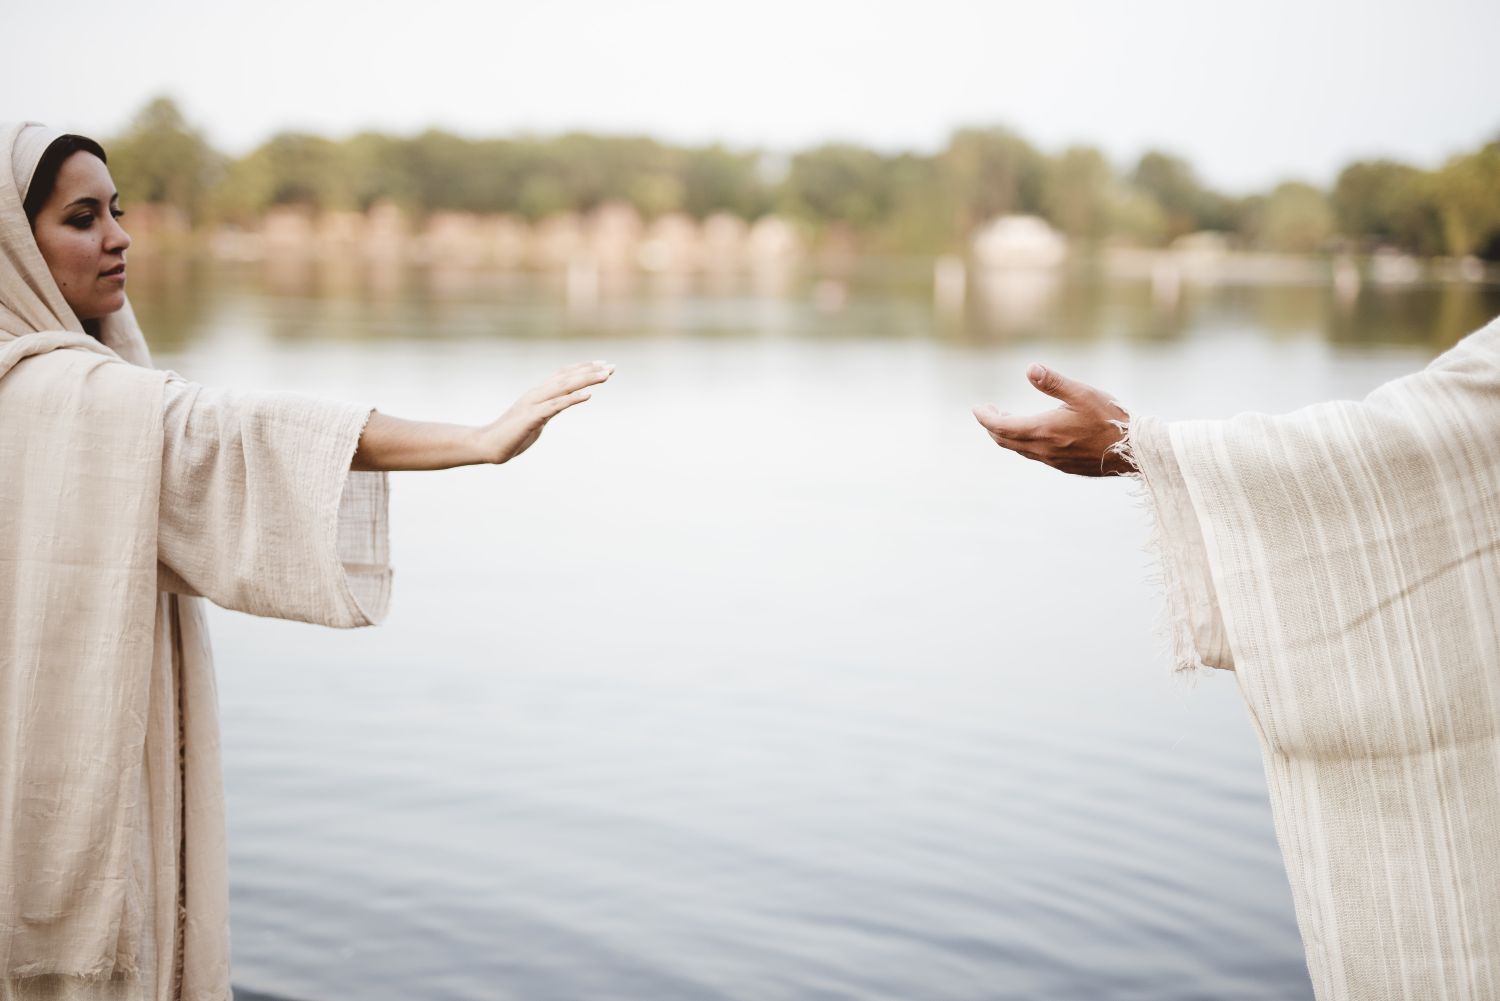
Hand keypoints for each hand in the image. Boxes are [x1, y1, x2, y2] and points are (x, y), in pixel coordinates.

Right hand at [478, 360, 613, 463]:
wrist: (487, 445)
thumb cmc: (511, 435)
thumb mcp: (536, 420)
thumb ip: (548, 411)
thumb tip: (559, 407)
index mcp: (538, 393)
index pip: (564, 375)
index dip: (584, 368)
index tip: (604, 365)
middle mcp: (537, 393)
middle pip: (568, 377)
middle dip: (591, 371)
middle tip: (612, 367)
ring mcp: (533, 404)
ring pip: (564, 387)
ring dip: (586, 380)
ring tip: (606, 376)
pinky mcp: (531, 417)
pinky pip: (555, 406)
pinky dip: (572, 399)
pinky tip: (588, 395)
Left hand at [973, 364, 1131, 475]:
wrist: (1134, 452)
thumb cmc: (1110, 419)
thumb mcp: (1082, 393)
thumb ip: (1053, 382)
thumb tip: (1029, 368)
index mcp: (1042, 430)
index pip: (1001, 427)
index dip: (985, 418)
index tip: (977, 408)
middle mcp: (1043, 450)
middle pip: (1005, 440)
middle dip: (993, 426)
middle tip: (989, 411)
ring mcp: (1053, 461)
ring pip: (1020, 449)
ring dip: (1008, 435)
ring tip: (1008, 419)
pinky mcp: (1064, 466)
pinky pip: (1035, 456)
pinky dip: (1024, 443)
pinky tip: (1034, 434)